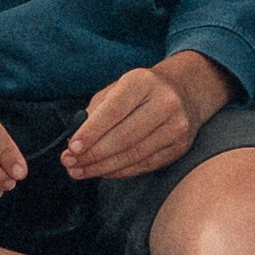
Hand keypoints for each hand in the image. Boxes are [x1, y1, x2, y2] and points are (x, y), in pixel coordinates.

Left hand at [63, 55, 222, 180]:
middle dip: (92, 154)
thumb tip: (74, 145)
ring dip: (102, 167)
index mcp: (143, 82)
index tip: (71, 148)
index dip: (91, 132)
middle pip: (123, 137)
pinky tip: (102, 172)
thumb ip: (95, 113)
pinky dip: (119, 171)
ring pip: (133, 155)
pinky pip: (144, 165)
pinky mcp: (180, 147)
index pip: (113, 110)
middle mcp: (165, 102)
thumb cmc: (140, 91)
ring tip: (79, 171)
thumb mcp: (117, 89)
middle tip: (69, 163)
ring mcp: (176, 126)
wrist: (184, 91)